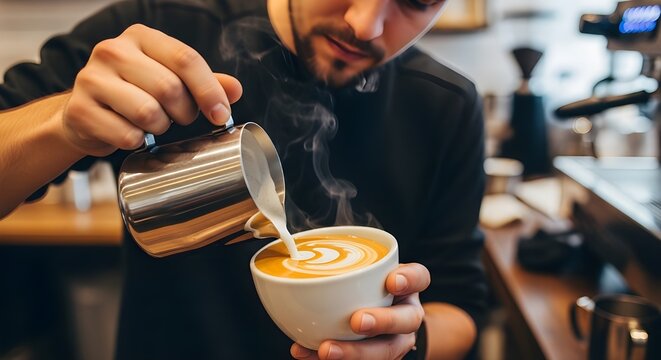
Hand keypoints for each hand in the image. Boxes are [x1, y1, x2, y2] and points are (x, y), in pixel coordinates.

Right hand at [62, 24, 242, 156]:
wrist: (85, 113)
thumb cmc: (134, 92)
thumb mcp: (169, 78)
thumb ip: (203, 82)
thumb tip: (235, 90)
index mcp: (141, 37)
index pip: (186, 59)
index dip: (209, 91)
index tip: (221, 114)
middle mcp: (113, 50)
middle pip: (169, 88)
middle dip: (184, 113)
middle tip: (179, 118)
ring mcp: (92, 78)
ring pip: (148, 112)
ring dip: (160, 127)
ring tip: (154, 123)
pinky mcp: (80, 110)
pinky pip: (127, 135)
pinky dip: (137, 141)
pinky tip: (131, 133)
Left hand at [291, 263, 430, 359]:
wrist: (378, 324)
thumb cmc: (364, 288)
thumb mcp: (363, 271)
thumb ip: (344, 263)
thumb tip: (294, 250)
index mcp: (406, 287)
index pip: (419, 277)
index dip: (409, 279)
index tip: (391, 281)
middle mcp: (406, 314)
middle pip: (406, 320)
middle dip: (382, 321)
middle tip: (357, 321)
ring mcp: (396, 341)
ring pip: (386, 351)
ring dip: (355, 352)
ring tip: (326, 350)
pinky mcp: (381, 358)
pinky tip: (306, 353)